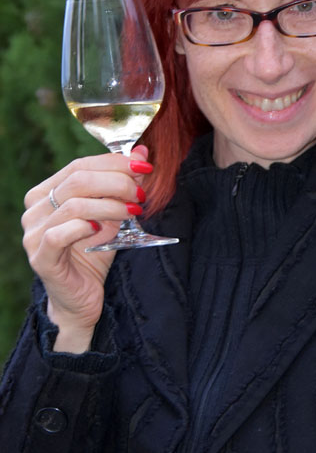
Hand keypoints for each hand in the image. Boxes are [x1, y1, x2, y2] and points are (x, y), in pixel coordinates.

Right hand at [21, 145, 151, 352]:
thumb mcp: (113, 215)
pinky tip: (102, 230)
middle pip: (77, 180)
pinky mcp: (41, 257)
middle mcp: (35, 209)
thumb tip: (142, 152)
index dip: (114, 162)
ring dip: (110, 205)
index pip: (79, 166)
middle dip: (116, 182)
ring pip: (73, 205)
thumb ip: (123, 185)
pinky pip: (60, 233)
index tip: (145, 165)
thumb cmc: (94, 254)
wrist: (82, 300)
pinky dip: (84, 227)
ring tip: (132, 211)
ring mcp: (33, 233)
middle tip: (141, 193)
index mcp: (46, 192)